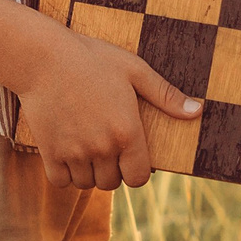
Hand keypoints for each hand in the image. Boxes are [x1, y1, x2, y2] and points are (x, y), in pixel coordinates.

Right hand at [19, 29, 200, 190]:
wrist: (43, 57)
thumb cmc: (92, 59)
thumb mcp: (134, 70)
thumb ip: (166, 95)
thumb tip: (198, 112)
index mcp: (127, 131)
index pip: (139, 178)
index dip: (136, 171)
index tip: (129, 157)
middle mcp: (102, 147)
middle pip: (112, 183)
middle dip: (112, 170)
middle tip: (105, 146)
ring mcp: (74, 152)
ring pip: (86, 183)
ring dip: (88, 172)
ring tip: (86, 147)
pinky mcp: (49, 152)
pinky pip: (61, 182)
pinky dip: (64, 173)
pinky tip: (67, 152)